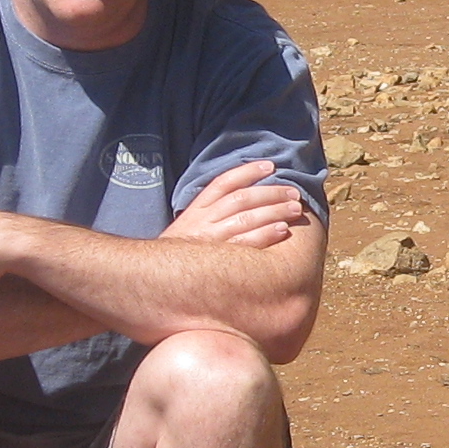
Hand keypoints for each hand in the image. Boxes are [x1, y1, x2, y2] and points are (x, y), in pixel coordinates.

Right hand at [163, 158, 311, 249]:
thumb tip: (240, 202)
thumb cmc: (178, 257)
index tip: (269, 166)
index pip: (223, 183)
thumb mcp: (187, 229)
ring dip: (274, 211)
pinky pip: (245, 244)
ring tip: (295, 209)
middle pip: (241, 199)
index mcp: (195, 210)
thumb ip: (208, 215)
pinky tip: (282, 230)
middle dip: (270, 193)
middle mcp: (202, 221)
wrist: (154, 281)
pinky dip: (265, 235)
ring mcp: (210, 240)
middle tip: (293, 193)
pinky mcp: (217, 260)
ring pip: (246, 218)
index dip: (247, 172)